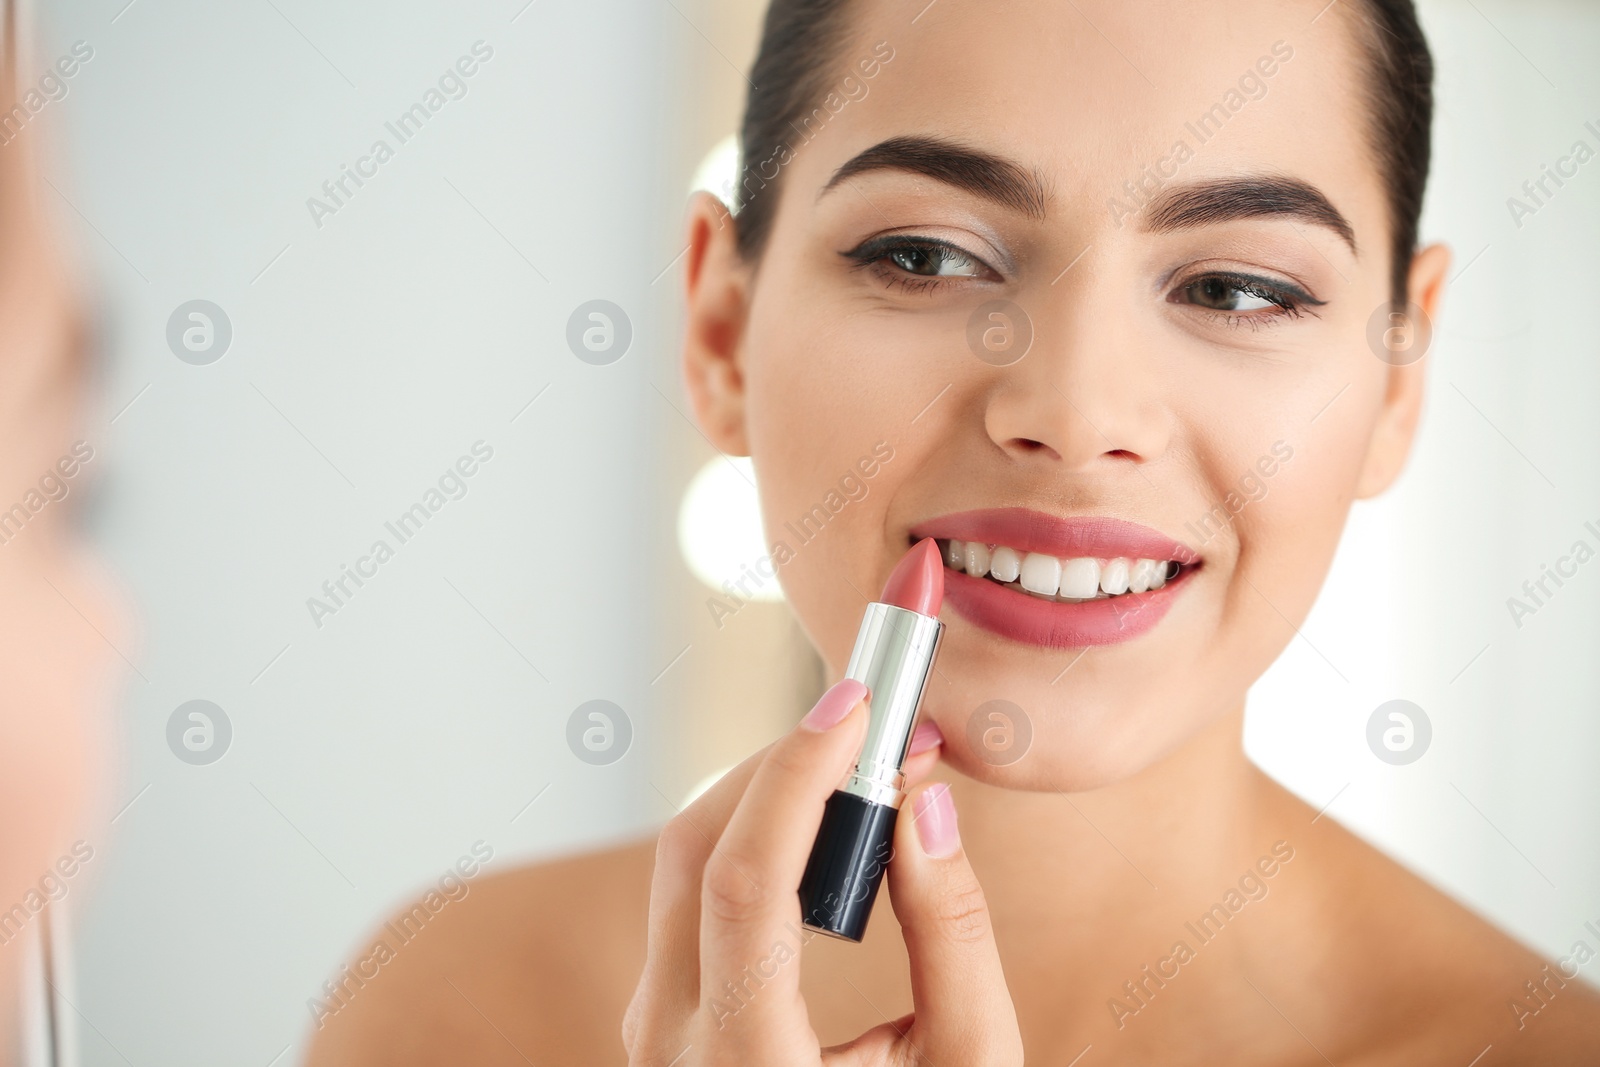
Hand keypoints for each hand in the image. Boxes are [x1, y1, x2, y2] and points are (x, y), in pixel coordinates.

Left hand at [621, 679, 1023, 1064]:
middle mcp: (673, 1041)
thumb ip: (954, 935)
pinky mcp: (668, 1011)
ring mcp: (658, 1026)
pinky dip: (755, 831)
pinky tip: (822, 812)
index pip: (743, 880)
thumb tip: (924, 804)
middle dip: (785, 760)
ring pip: (684, 860)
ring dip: (768, 788)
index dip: (797, 773)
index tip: (860, 701)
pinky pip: (693, 891)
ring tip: (862, 753)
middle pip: (697, 849)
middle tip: (877, 713)